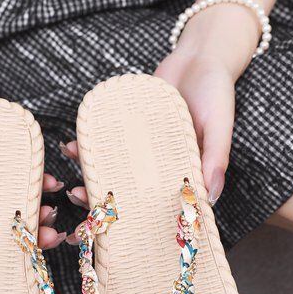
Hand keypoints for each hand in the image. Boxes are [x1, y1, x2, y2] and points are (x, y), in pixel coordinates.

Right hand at [0, 103, 66, 247]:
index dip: (0, 252)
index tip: (23, 256)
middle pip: (3, 226)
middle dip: (30, 233)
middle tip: (51, 235)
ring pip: (15, 202)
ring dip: (37, 208)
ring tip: (51, 209)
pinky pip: (19, 172)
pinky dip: (37, 178)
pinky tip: (51, 181)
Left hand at [62, 5, 257, 242]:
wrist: (201, 56)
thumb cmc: (218, 92)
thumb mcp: (220, 125)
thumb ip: (216, 159)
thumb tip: (210, 199)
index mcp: (182, 173)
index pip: (158, 207)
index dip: (137, 225)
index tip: (115, 238)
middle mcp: (159, 165)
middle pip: (130, 193)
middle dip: (105, 206)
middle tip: (82, 212)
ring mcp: (140, 147)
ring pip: (112, 170)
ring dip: (91, 179)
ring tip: (71, 186)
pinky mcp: (127, 126)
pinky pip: (105, 141)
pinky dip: (88, 146)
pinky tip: (72, 148)